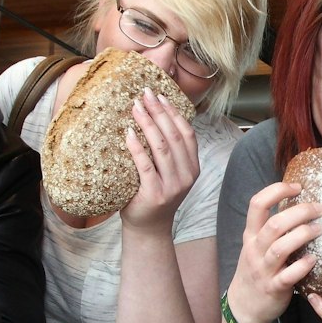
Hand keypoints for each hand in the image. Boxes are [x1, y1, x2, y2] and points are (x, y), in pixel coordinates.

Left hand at [119, 88, 199, 232]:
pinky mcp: (155, 194)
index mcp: (192, 167)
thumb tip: (152, 116)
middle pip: (174, 136)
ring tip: (135, 107)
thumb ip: (168, 152)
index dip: (174, 112)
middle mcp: (186, 175)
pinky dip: (137, 147)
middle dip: (159, 112)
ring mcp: (172, 186)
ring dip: (148, 124)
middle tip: (144, 94)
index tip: (160, 95)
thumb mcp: (169, 173)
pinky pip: (145, 165)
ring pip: (162, 147)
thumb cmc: (153, 195)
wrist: (148, 228)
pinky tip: (129, 133)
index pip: (187, 133)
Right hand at [225, 181, 320, 322]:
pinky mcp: (274, 288)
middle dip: (300, 212)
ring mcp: (263, 269)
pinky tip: (314, 259)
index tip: (298, 187)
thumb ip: (271, 228)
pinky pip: (289, 275)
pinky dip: (303, 265)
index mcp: (251, 235)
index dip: (277, 190)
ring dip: (303, 235)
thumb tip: (298, 205)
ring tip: (319, 229)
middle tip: (318, 209)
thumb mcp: (256, 246)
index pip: (257, 204)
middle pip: (275, 224)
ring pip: (281, 247)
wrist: (243, 306)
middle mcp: (255, 249)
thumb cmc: (256, 270)